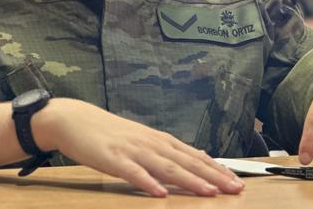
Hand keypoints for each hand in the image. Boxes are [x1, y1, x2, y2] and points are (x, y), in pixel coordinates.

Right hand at [34, 98, 243, 197]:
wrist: (76, 120)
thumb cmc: (112, 134)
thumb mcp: (146, 140)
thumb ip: (172, 151)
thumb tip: (202, 156)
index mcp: (161, 140)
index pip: (196, 156)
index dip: (217, 169)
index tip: (237, 182)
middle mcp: (152, 143)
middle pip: (188, 162)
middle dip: (213, 176)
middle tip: (234, 189)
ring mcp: (133, 150)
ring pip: (167, 167)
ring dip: (189, 180)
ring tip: (209, 192)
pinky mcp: (114, 159)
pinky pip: (133, 173)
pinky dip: (148, 183)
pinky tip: (160, 193)